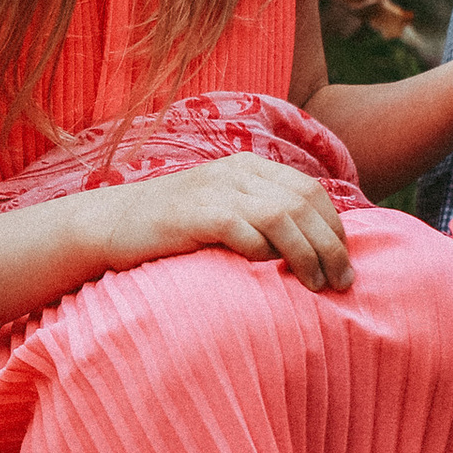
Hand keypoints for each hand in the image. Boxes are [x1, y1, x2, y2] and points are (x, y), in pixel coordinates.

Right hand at [90, 157, 355, 291]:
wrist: (108, 224)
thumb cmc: (169, 228)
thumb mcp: (220, 211)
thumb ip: (258, 216)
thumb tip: (308, 249)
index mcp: (247, 167)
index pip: (311, 190)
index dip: (336, 228)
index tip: (344, 264)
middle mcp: (235, 171)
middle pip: (304, 203)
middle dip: (331, 246)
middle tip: (341, 283)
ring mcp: (215, 189)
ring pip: (283, 216)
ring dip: (307, 254)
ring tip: (317, 284)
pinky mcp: (195, 212)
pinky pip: (244, 229)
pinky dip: (262, 251)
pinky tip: (264, 270)